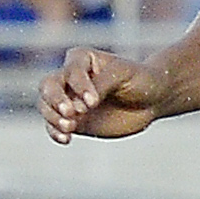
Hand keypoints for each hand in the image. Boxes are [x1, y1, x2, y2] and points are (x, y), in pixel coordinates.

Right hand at [39, 49, 163, 142]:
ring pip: (46, 106)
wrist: (152, 99)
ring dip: (53, 118)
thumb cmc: (139, 80)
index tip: (93, 102)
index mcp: (81, 59)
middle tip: (69, 113)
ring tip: (69, 128)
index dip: (79, 87)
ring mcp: (69, 100)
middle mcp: (69, 79)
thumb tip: (78, 107)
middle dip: (55, 100)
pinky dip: (55, 132)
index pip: (71, 72)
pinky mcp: (73, 120)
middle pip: (48, 86)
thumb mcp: (124, 76)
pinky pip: (54, 126)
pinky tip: (66, 139)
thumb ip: (101, 86)